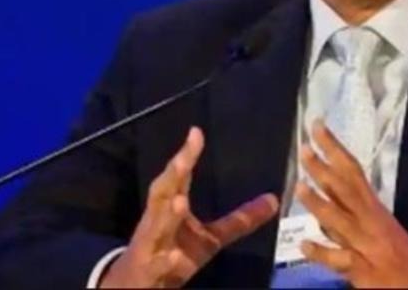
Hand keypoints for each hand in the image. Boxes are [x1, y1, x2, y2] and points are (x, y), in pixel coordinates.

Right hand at [100, 127, 278, 287]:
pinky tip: (174, 257)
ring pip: (156, 227)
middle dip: (172, 176)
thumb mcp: (211, 238)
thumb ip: (239, 220)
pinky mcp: (149, 271)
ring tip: (179, 201)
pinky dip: (165, 261)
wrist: (134, 287)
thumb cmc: (171, 255)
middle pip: (162, 194)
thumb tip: (273, 200)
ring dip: (166, 214)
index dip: (186, 156)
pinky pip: (157, 266)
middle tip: (183, 159)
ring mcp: (151, 246)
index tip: (196, 133)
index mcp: (170, 208)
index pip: (179, 178)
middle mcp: (158, 222)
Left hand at [296, 120, 407, 287]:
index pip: (353, 173)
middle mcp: (371, 222)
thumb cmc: (402, 255)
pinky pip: (341, 260)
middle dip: (324, 169)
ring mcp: (366, 246)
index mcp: (375, 210)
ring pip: (341, 221)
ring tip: (299, 188)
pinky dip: (323, 252)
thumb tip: (324, 206)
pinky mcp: (363, 271)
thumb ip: (353, 218)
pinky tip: (305, 245)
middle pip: (346, 190)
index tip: (318, 129)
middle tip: (304, 148)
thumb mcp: (380, 229)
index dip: (335, 150)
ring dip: (320, 204)